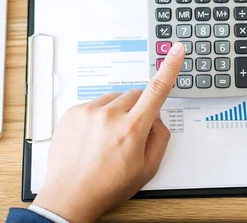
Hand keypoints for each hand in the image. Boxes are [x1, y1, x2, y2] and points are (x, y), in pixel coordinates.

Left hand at [33, 42, 184, 222]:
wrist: (70, 196)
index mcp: (132, 129)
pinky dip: (98, 116)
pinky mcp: (73, 113)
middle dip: (138, 109)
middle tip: (130, 133)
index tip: (176, 50)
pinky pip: (94, 105)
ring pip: (114, 99)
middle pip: (135, 95)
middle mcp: (110, 115)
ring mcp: (89, 112)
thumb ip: (160, 139)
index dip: (170, 67)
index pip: (157, 90)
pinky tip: (93, 137)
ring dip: (116, 113)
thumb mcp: (147, 169)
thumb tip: (158, 119)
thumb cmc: (107, 186)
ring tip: (107, 139)